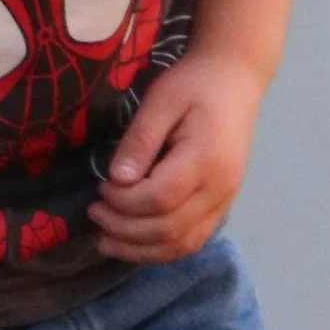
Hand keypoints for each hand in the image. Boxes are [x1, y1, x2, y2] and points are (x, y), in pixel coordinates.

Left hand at [89, 48, 263, 261]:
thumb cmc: (195, 83)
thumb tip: (117, 179)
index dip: (124, 202)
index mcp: (205, 159)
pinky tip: (135, 244)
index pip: (160, 199)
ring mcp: (224, 200)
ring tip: (106, 240)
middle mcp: (219, 188)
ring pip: (182, 244)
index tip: (101, 187)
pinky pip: (193, 240)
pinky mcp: (222, 205)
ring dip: (140, 250)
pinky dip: (161, 250)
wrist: (235, 79)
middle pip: (169, 229)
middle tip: (94, 212)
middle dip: (124, 229)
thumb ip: (140, 140)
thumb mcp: (161, 100)